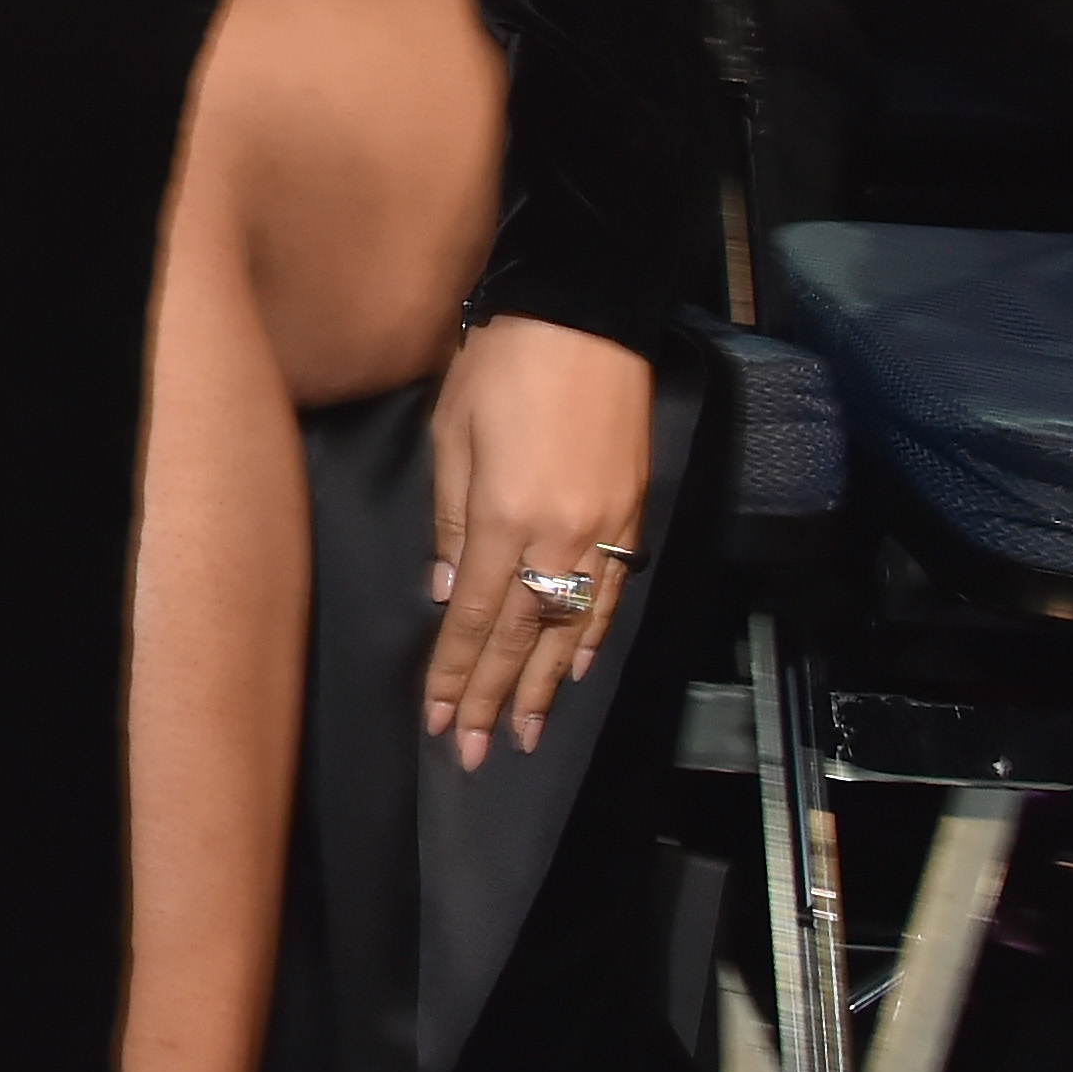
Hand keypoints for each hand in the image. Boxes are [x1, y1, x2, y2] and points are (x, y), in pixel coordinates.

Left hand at [424, 314, 653, 767]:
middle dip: (496, 699)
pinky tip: (579, 668)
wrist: (584, 318)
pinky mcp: (632, 515)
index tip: (440, 718)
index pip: (472, 617)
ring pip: (572, 627)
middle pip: (522, 637)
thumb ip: (449, 520)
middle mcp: (558, 538)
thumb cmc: (499, 366)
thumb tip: (443, 592)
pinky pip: (612, 593)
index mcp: (503, 519)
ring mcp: (603, 531)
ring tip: (527, 734)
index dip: (456, 674)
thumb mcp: (451, 435)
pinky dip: (594, 636)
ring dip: (547, 685)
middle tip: (474, 753)